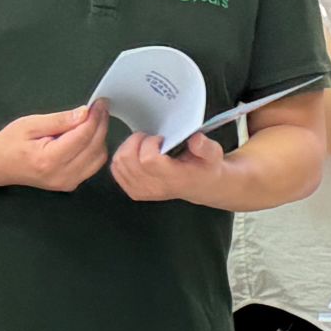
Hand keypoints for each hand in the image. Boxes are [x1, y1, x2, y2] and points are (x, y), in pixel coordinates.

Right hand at [0, 101, 109, 190]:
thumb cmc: (10, 142)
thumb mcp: (31, 124)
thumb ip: (59, 120)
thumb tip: (85, 113)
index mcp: (49, 160)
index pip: (83, 137)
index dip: (95, 117)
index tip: (100, 103)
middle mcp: (61, 176)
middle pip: (95, 147)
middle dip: (100, 125)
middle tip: (99, 108)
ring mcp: (67, 183)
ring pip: (98, 158)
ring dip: (99, 137)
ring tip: (91, 121)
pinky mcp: (70, 185)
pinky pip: (93, 165)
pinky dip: (94, 149)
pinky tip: (86, 136)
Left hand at [110, 130, 229, 204]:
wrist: (200, 185)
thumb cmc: (204, 167)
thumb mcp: (214, 154)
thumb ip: (205, 147)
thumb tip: (195, 139)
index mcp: (173, 178)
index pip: (148, 160)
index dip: (150, 143)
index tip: (161, 139)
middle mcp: (155, 187)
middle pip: (128, 160)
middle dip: (136, 141)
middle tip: (150, 139)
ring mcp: (142, 191)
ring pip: (119, 163)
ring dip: (128, 148)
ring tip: (144, 145)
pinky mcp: (134, 191)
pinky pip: (116, 170)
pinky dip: (122, 158)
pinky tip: (136, 154)